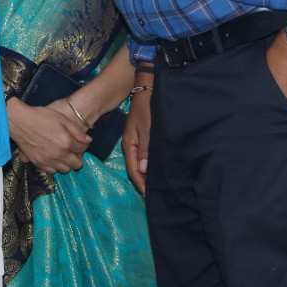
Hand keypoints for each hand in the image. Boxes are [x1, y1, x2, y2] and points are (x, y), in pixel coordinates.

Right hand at [8, 97, 90, 173]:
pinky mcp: (38, 163)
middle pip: (76, 164)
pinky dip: (55, 166)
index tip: (80, 142)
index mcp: (66, 142)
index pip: (83, 149)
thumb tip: (88, 140)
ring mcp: (48, 160)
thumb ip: (77, 131)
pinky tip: (53, 158)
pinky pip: (52, 171)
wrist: (19, 121)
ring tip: (63, 154)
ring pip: (65, 170)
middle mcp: (59, 154)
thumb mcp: (62, 118)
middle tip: (72, 149)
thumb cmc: (40, 117)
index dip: (83, 145)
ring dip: (67, 163)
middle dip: (77, 157)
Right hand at [122, 76, 152, 194]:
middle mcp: (131, 146)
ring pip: (140, 164)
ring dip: (147, 175)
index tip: (150, 197)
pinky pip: (144, 156)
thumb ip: (146, 149)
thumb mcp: (147, 128)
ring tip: (157, 187)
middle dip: (144, 183)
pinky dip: (149, 165)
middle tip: (156, 196)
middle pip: (135, 170)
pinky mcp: (142, 138)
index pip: (133, 171)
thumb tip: (143, 171)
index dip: (141, 185)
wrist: (147, 88)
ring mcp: (136, 141)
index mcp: (129, 145)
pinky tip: (156, 170)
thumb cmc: (147, 108)